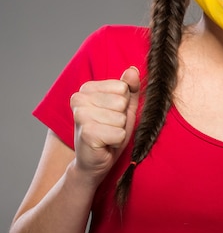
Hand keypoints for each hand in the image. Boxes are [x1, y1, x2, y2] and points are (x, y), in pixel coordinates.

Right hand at [70, 67, 139, 182]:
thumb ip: (130, 88)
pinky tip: (105, 144)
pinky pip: (118, 133)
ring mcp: (80, 115)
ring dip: (119, 131)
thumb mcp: (124, 108)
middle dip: (121, 119)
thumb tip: (133, 70)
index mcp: (86, 88)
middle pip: (121, 102)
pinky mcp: (87, 133)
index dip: (123, 105)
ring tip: (107, 136)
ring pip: (121, 118)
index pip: (122, 87)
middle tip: (109, 128)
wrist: (94, 162)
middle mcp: (78, 98)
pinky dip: (117, 142)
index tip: (111, 116)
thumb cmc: (109, 133)